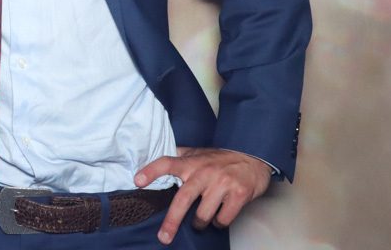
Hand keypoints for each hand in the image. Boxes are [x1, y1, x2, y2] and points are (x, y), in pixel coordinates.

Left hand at [135, 147, 271, 244]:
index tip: (137, 181)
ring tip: (200, 220)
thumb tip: (155, 155)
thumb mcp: (199, 153)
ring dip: (200, 223)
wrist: (253, 156)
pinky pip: (222, 219)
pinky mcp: (238, 194)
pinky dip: (218, 223)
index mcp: (192, 162)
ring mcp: (222, 183)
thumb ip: (180, 157)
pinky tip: (219, 217)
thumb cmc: (221, 158)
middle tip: (164, 237)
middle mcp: (205, 172)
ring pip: (203, 215)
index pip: (167, 163)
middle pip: (182, 199)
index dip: (151, 171)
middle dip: (172, 221)